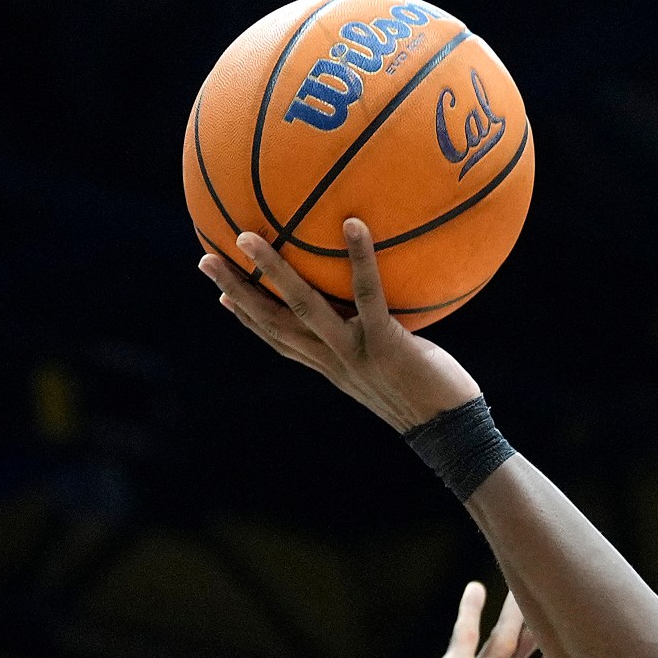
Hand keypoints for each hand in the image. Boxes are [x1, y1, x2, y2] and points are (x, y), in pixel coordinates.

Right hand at [201, 220, 481, 432]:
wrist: (453, 434)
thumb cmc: (435, 398)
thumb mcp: (398, 369)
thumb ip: (384, 341)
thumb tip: (390, 315)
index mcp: (332, 367)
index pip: (280, 342)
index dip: (248, 320)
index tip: (222, 296)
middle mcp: (335, 361)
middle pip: (273, 323)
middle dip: (237, 292)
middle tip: (205, 260)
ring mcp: (356, 353)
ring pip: (303, 308)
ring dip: (272, 273)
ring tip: (247, 237)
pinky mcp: (385, 345)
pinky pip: (368, 295)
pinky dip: (360, 259)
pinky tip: (353, 224)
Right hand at [404, 582, 602, 657]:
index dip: (571, 651)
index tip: (589, 628)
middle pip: (532, 645)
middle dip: (544, 623)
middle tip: (561, 592)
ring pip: (503, 635)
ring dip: (514, 611)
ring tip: (526, 582)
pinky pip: (462, 633)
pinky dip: (469, 610)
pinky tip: (478, 588)